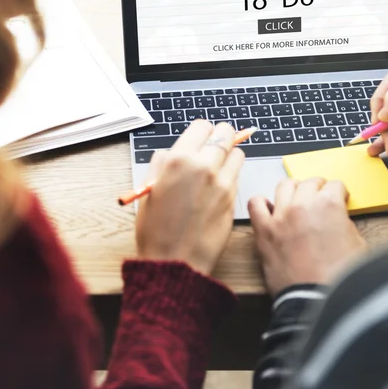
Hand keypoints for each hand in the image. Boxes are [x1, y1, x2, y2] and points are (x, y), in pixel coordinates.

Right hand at [136, 120, 244, 274]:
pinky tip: (219, 185)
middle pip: (225, 134)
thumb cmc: (156, 230)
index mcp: (178, 160)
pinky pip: (238, 174)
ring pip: (237, 152)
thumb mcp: (148, 190)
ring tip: (218, 166)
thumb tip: (172, 152)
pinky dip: (232, 174)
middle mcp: (203, 166)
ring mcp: (222, 181)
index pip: (202, 126)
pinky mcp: (234, 197)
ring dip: (229, 154)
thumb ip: (161, 164)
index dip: (201, 131)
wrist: (175, 262)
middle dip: (220, 136)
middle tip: (214, 145)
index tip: (200, 138)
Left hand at [248, 178, 365, 295]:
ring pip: (284, 185)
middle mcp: (303, 204)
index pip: (335, 185)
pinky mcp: (264, 231)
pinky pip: (255, 204)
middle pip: (310, 182)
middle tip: (320, 198)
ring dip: (293, 189)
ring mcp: (281, 216)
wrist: (317, 301)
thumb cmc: (339, 278)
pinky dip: (262, 203)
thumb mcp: (358, 244)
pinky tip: (270, 210)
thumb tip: (337, 219)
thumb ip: (345, 223)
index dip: (339, 193)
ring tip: (297, 199)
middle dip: (318, 188)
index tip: (338, 199)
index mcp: (329, 205)